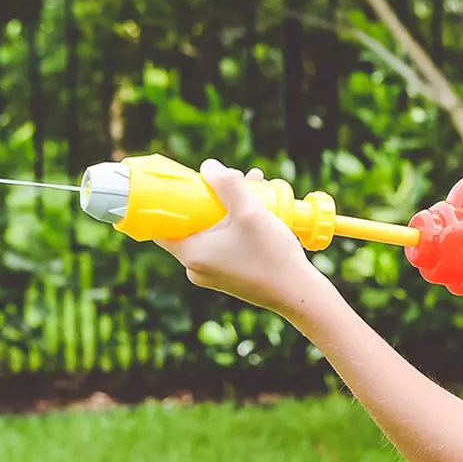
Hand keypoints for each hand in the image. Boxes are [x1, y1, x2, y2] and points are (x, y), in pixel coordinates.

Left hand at [155, 159, 321, 314]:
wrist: (299, 294)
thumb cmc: (273, 256)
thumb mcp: (250, 212)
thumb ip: (227, 185)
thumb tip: (208, 167)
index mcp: (192, 254)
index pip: (163, 226)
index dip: (171, 202)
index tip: (187, 185)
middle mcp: (196, 268)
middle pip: (192, 224)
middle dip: (211, 199)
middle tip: (232, 181)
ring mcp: (212, 274)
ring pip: (211, 232)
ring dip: (228, 209)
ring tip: (255, 189)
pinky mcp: (228, 277)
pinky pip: (223, 245)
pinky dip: (234, 227)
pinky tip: (258, 212)